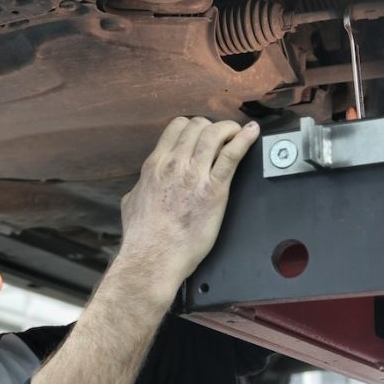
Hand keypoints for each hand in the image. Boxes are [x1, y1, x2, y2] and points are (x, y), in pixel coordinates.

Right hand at [118, 116, 259, 281]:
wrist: (154, 256)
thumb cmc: (143, 236)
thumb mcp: (131, 202)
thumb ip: (140, 187)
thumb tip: (141, 185)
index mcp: (155, 165)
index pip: (176, 127)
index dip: (192, 126)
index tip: (200, 132)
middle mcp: (174, 164)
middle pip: (198, 126)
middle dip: (211, 126)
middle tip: (220, 135)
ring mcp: (195, 175)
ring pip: (214, 134)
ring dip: (229, 128)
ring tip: (237, 132)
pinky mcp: (214, 190)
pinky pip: (232, 155)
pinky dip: (244, 139)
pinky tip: (252, 133)